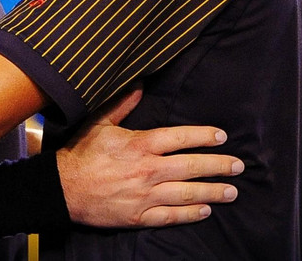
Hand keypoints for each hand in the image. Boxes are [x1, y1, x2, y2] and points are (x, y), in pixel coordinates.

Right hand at [56, 87, 241, 227]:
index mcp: (140, 144)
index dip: (204, 136)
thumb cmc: (81, 154)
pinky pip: (171, 216)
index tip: (222, 136)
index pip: (180, 137)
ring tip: (231, 191)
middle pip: (191, 166)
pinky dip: (191, 214)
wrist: (62, 190)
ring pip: (187, 193)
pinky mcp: (139, 216)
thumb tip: (139, 84)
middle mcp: (147, 170)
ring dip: (213, 191)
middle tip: (238, 166)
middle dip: (218, 165)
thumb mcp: (100, 123)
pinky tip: (206, 210)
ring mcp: (145, 195)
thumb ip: (122, 104)